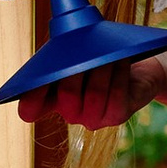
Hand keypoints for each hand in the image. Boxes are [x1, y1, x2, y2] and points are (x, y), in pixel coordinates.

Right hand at [17, 57, 153, 132]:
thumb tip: (63, 49)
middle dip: (77, 69)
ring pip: (95, 94)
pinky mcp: (117, 116)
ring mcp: (93, 118)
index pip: (31, 108)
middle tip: (85, 51)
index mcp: (53, 98)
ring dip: (103, 68)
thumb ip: (63, 55)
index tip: (34, 83)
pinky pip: (116, 95)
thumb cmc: (100, 61)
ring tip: (108, 52)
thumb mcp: (77, 55)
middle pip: (67, 95)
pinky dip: (119, 74)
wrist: (135, 71)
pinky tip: (121, 60)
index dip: (31, 99)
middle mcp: (71, 113)